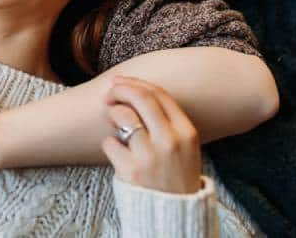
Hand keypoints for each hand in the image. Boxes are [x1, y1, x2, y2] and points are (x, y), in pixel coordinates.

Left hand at [101, 76, 202, 193]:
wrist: (176, 214)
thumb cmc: (175, 174)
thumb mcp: (184, 147)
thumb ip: (167, 121)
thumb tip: (134, 90)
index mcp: (186, 132)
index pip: (158, 94)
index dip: (135, 83)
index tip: (121, 81)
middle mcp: (170, 141)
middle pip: (140, 98)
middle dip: (120, 89)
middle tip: (109, 93)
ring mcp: (151, 156)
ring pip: (123, 116)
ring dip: (113, 115)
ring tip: (115, 126)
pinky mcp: (131, 171)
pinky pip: (110, 143)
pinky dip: (110, 145)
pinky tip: (117, 153)